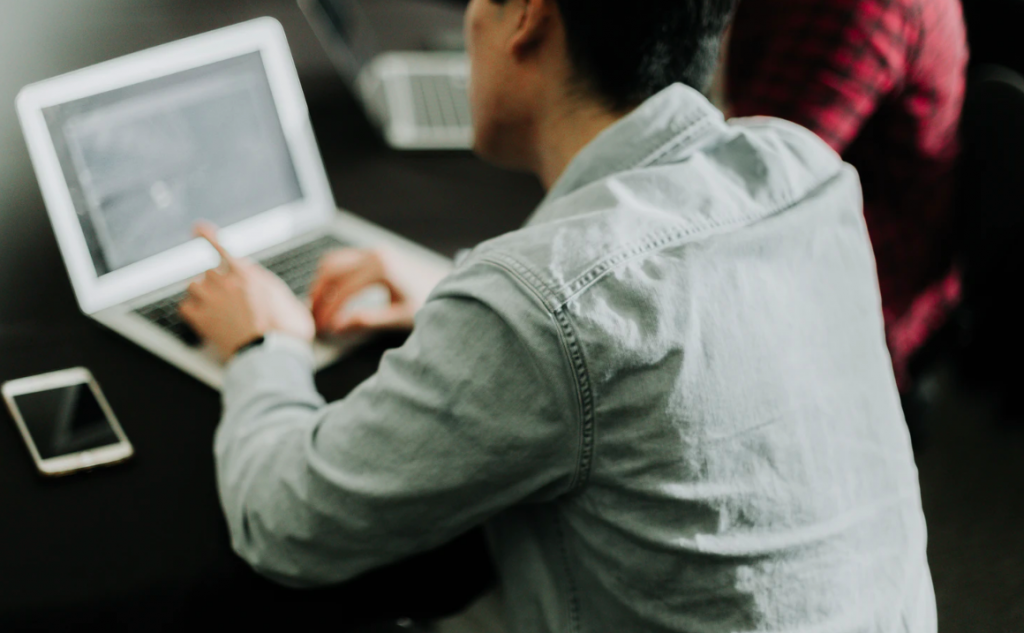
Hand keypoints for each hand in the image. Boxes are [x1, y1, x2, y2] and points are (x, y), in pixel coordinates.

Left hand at [180, 223, 314, 359]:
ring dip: (201, 294)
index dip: (207, 235)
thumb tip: (286, 299)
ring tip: (213, 308)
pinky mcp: (202, 319)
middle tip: (227, 299)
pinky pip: (185, 307)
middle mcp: (227, 282)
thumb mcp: (291, 303)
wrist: (273, 353)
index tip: (197, 228)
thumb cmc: (287, 331)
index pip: (221, 248)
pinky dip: (191, 311)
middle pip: (210, 272)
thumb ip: (279, 294)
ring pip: (194, 286)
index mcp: (249, 274)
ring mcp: (212, 300)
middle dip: (217, 283)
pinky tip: (201, 317)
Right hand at [309, 247, 448, 334]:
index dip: (330, 311)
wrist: (448, 284)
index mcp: (382, 268)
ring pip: (332, 261)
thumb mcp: (400, 316)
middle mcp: (374, 254)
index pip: (344, 290)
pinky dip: (330, 276)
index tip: (323, 328)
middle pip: (331, 271)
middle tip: (314, 319)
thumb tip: (338, 327)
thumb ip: (368, 320)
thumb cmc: (428, 300)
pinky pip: (342, 259)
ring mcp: (373, 250)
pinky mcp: (373, 253)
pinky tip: (329, 295)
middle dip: (319, 296)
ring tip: (318, 308)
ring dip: (321, 283)